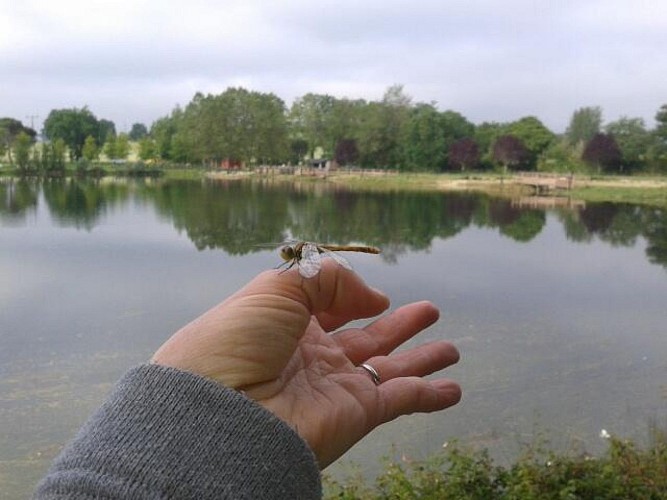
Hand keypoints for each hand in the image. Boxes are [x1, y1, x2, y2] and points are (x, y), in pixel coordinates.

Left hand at [151, 259, 460, 467]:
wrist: (224, 410)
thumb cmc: (239, 340)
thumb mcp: (279, 286)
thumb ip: (330, 278)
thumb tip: (375, 298)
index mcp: (289, 325)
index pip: (328, 309)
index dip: (353, 299)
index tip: (377, 297)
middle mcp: (315, 357)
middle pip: (368, 338)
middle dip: (399, 325)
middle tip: (430, 311)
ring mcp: (337, 387)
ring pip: (391, 370)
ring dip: (422, 359)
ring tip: (452, 349)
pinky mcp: (356, 414)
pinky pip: (402, 401)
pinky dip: (430, 395)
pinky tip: (454, 389)